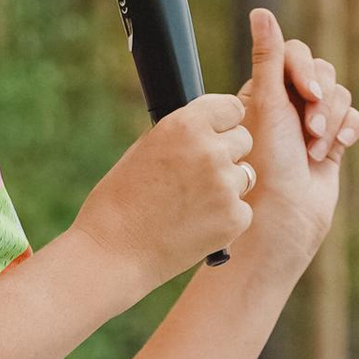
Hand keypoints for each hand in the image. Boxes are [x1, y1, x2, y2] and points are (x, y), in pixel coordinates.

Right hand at [72, 93, 257, 294]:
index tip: (216, 133)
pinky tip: (196, 225)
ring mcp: (226, 186)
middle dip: (227, 154)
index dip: (223, 123)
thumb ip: (183, 135)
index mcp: (186, 124)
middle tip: (198, 175)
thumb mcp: (146, 149)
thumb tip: (211, 129)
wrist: (113, 251)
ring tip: (192, 203)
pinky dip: (225, 217)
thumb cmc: (121, 201)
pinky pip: (242, 208)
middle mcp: (211, 150)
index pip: (232, 107)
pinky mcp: (235, 218)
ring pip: (245, 174)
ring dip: (227, 185)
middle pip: (243, 139)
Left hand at [226, 8, 358, 281]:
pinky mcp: (332, 143)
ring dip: (331, 119)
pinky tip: (337, 147)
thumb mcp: (265, 104)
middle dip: (321, 101)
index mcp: (263, 89)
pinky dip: (347, 128)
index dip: (306, 70)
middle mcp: (286, 103)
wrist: (284, 217)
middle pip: (323, 72)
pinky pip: (352, 117)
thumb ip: (268, 57)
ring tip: (314, 149)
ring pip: (339, 95)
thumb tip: (261, 11)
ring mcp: (311, 123)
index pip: (295, 54)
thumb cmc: (266, 164)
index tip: (306, 94)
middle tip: (308, 131)